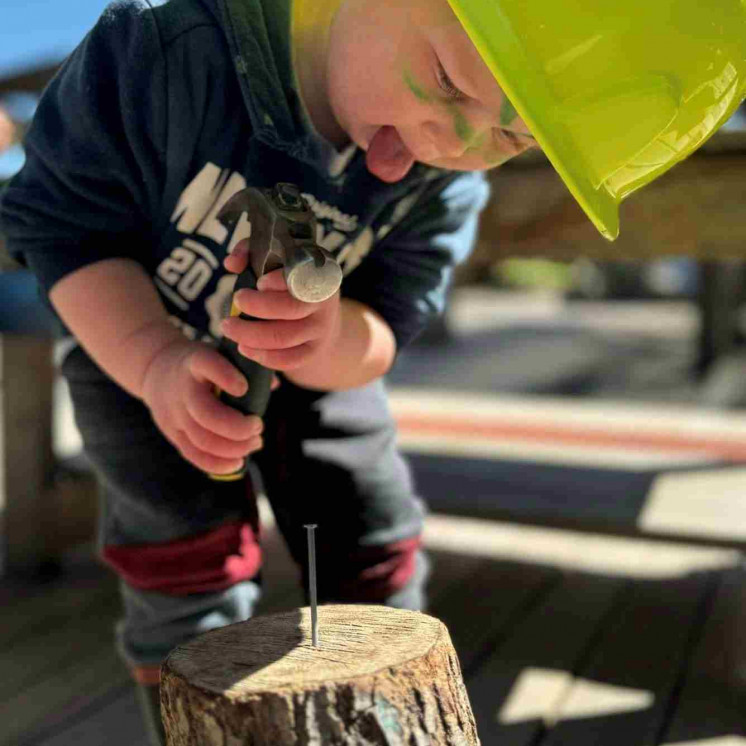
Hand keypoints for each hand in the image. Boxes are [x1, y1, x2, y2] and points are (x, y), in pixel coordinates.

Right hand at [141, 338, 264, 474]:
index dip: (226, 377)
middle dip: (239, 427)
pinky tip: (239, 462)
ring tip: (255, 443)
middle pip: (207, 415)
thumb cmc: (203, 365)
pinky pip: (194, 455)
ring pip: (203, 440)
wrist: (157, 370)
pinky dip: (219, 464)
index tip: (244, 388)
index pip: (207, 365)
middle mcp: (183, 389)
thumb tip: (273, 384)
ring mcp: (174, 414)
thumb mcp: (219, 354)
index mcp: (196, 362)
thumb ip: (247, 366)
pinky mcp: (172, 434)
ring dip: (235, 448)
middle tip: (258, 426)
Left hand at [222, 243, 340, 371]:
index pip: (300, 277)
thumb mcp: (276, 260)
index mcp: (316, 273)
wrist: (322, 317)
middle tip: (235, 302)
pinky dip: (263, 356)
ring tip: (229, 328)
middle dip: (256, 307)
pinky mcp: (313, 351)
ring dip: (250, 334)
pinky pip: (288, 360)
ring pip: (284, 337)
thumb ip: (251, 252)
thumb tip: (232, 263)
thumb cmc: (290, 284)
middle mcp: (323, 302)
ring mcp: (320, 329)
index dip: (277, 281)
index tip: (259, 283)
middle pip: (290, 309)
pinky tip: (245, 348)